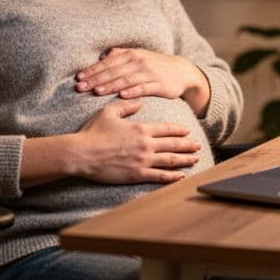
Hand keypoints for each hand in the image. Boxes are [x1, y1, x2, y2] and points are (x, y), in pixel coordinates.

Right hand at [72, 100, 201, 183]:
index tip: (187, 130)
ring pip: (171, 160)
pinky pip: (160, 176)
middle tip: (198, 145)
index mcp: (141, 128)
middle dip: (188, 145)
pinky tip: (181, 176)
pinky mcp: (137, 174)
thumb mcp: (109, 112)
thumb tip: (139, 103)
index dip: (179, 130)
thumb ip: (126, 106)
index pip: (166, 128)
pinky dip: (172, 176)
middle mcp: (146, 144)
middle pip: (173, 144)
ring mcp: (143, 160)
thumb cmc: (93, 132)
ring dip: (185, 160)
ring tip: (195, 159)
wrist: (82, 153)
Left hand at [76, 47, 209, 108]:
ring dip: (110, 85)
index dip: (92, 70)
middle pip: (113, 71)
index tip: (79, 78)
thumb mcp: (137, 56)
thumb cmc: (154, 64)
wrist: (182, 71)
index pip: (107, 63)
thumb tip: (99, 58)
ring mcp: (149, 73)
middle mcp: (138, 61)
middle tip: (81, 87)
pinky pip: (143, 88)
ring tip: (96, 92)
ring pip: (126, 79)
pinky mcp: (159, 84)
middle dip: (96, 79)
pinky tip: (122, 95)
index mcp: (130, 54)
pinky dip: (132, 91)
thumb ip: (118, 56)